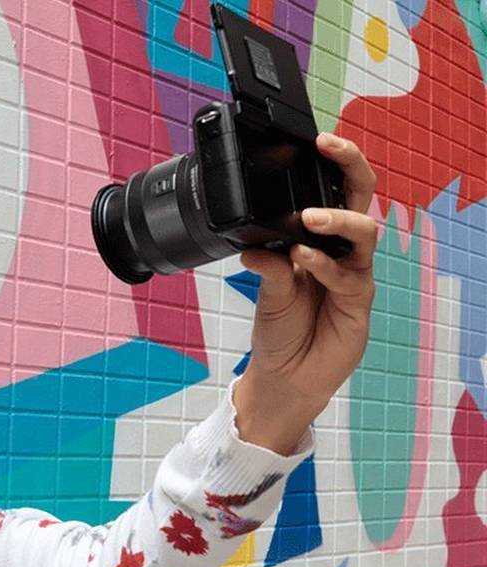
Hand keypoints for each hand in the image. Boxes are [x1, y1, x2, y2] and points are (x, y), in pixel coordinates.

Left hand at [232, 131, 379, 453]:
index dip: (331, 166)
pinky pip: (347, 275)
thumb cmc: (280, 329)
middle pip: (360, 198)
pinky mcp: (358, 302)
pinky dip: (323, 264)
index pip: (332, 193)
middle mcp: (340, 252)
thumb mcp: (267, 291)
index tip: (316, 140)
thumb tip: (255, 244)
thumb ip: (267, 265)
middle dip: (350, 167)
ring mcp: (353, 275)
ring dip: (337, 219)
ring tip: (309, 217)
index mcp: (318, 241)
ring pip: (363, 232)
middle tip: (330, 146)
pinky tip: (302, 258)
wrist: (286, 375)